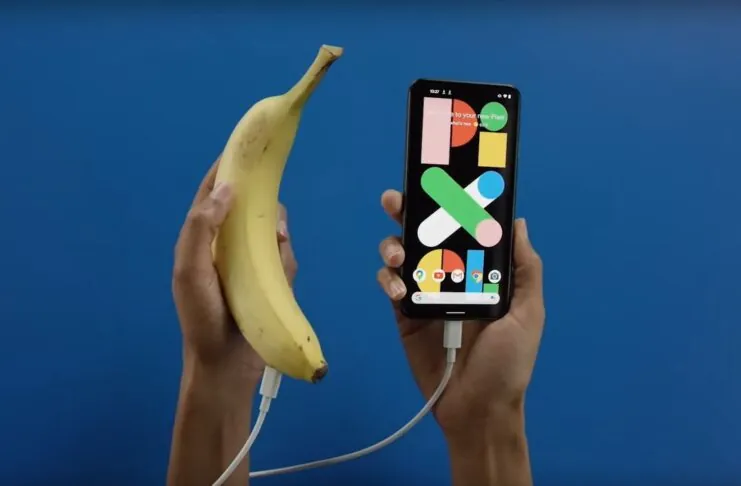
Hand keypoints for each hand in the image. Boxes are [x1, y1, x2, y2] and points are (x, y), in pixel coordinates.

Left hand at [172, 158, 297, 383]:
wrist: (225, 365)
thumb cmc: (202, 315)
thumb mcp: (191, 269)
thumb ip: (201, 226)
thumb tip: (227, 188)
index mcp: (200, 238)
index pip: (213, 193)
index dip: (227, 168)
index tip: (245, 145)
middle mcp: (226, 245)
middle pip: (248, 207)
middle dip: (260, 204)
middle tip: (268, 207)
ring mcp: (251, 262)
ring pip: (272, 230)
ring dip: (274, 238)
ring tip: (269, 257)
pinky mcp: (273, 278)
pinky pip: (286, 257)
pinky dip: (285, 262)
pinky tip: (278, 277)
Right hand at [376, 190, 544, 439]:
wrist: (477, 409)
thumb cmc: (508, 362)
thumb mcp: (528, 314)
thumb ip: (524, 268)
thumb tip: (517, 221)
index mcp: (480, 271)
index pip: (463, 228)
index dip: (450, 202)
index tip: (440, 178)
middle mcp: (451, 275)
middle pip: (425, 234)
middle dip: (409, 211)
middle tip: (396, 199)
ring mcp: (425, 294)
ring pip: (402, 255)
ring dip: (394, 245)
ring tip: (397, 255)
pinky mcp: (404, 314)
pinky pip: (390, 286)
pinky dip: (388, 280)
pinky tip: (397, 287)